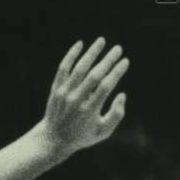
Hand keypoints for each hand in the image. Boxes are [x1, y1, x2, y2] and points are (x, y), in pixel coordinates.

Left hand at [39, 38, 128, 156]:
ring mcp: (65, 93)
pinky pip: (63, 68)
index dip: (117, 72)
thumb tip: (122, 94)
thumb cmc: (83, 135)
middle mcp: (77, 99)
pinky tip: (80, 44)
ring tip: (102, 41)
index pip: (106, 86)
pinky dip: (71, 55)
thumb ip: (116, 115)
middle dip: (108, 60)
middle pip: (95, 74)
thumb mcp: (103, 132)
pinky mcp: (56, 88)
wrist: (54, 138)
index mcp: (91, 110)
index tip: (125, 62)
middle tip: (118, 48)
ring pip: (79, 68)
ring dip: (91, 52)